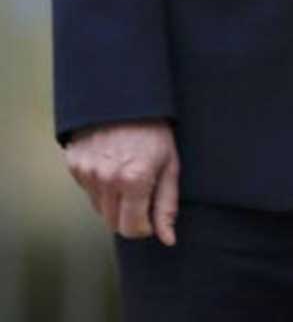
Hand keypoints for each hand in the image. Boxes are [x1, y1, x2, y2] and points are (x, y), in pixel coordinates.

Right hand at [64, 119, 178, 244]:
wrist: (126, 101)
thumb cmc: (154, 132)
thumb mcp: (170, 165)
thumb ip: (167, 205)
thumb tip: (168, 238)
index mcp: (134, 179)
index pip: (132, 228)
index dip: (144, 227)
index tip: (150, 216)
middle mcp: (107, 179)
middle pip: (113, 223)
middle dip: (129, 216)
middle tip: (142, 195)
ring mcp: (87, 172)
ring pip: (99, 209)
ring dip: (114, 202)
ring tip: (127, 177)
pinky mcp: (74, 166)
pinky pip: (87, 192)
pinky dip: (99, 188)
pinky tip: (112, 168)